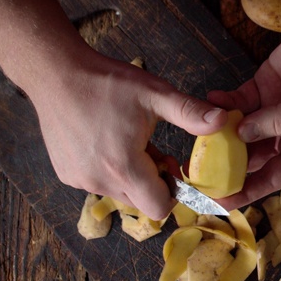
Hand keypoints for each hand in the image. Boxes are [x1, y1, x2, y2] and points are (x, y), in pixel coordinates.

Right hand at [33, 49, 226, 219]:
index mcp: (124, 166)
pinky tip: (108, 144)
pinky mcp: (66, 175)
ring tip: (131, 144)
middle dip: (155, 184)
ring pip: (121, 194)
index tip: (173, 166)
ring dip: (133, 177)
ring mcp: (79, 180)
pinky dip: (111, 172)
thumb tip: (224, 120)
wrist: (56, 73)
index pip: (159, 208)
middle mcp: (99, 181)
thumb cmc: (108, 83)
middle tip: (155, 151)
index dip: (173, 192)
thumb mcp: (155, 94)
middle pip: (142, 203)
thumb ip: (190, 112)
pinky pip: (99, 185)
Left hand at [206, 13, 280, 209]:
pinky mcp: (264, 85)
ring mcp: (274, 107)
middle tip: (199, 169)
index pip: (273, 176)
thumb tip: (242, 134)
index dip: (249, 190)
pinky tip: (211, 101)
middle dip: (227, 163)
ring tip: (199, 135)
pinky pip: (239, 99)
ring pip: (241, 128)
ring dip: (222, 132)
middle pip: (252, 155)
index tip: (223, 203)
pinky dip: (225, 102)